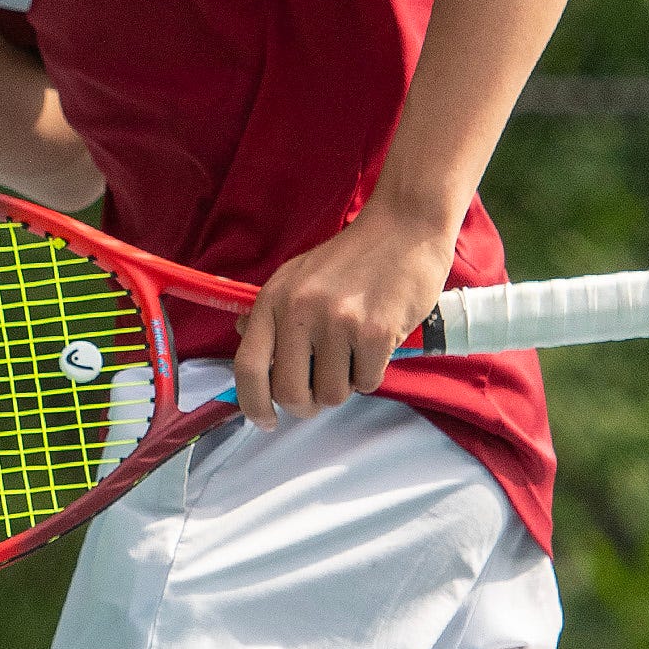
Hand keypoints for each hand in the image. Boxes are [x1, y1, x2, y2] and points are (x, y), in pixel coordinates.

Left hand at [232, 202, 458, 425]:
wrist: (404, 227)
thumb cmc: (351, 256)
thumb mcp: (298, 274)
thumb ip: (273, 311)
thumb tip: (244, 339)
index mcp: (274, 299)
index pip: (248, 366)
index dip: (252, 404)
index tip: (265, 420)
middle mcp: (299, 312)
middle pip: (290, 393)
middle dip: (307, 404)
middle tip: (321, 392)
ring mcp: (337, 323)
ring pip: (332, 394)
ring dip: (345, 385)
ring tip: (353, 354)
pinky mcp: (374, 333)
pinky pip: (367, 383)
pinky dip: (372, 374)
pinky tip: (376, 345)